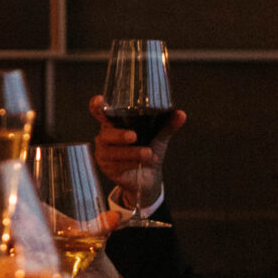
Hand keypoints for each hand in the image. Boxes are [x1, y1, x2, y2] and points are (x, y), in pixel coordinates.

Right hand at [90, 93, 185, 208]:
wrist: (150, 176)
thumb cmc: (149, 150)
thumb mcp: (159, 137)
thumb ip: (167, 125)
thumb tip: (181, 114)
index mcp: (114, 123)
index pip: (100, 111)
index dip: (97, 105)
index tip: (99, 100)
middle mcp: (105, 136)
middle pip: (106, 133)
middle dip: (120, 135)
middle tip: (134, 136)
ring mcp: (104, 153)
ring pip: (113, 152)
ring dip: (131, 153)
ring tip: (148, 154)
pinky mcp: (107, 168)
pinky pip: (117, 165)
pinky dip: (132, 164)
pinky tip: (145, 163)